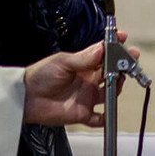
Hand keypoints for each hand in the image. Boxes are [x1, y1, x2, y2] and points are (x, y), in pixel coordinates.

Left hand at [23, 32, 137, 125]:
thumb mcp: (62, 62)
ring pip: (110, 92)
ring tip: (117, 80)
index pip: (104, 53)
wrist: (26, 97)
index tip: (123, 37)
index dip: (115, 45)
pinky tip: (108, 112)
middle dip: (122, 65)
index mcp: (84, 64)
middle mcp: (88, 79)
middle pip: (112, 72)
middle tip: (128, 61)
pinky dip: (105, 117)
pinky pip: (98, 118)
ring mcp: (86, 96)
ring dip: (117, 87)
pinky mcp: (82, 112)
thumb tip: (101, 48)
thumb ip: (83, 58)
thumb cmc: (40, 75)